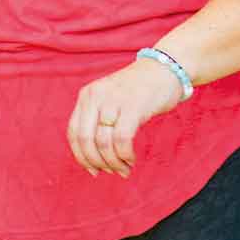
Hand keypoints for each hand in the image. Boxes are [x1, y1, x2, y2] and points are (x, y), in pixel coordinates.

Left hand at [66, 58, 185, 177]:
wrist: (166, 68)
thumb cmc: (140, 89)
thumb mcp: (110, 99)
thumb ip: (99, 120)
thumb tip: (94, 157)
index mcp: (87, 95)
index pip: (73, 133)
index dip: (81, 156)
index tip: (93, 170)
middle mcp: (96, 96)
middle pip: (86, 140)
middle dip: (97, 162)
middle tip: (110, 172)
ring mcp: (114, 100)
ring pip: (103, 143)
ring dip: (113, 162)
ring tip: (124, 168)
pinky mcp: (133, 106)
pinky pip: (121, 139)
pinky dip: (125, 155)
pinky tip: (131, 158)